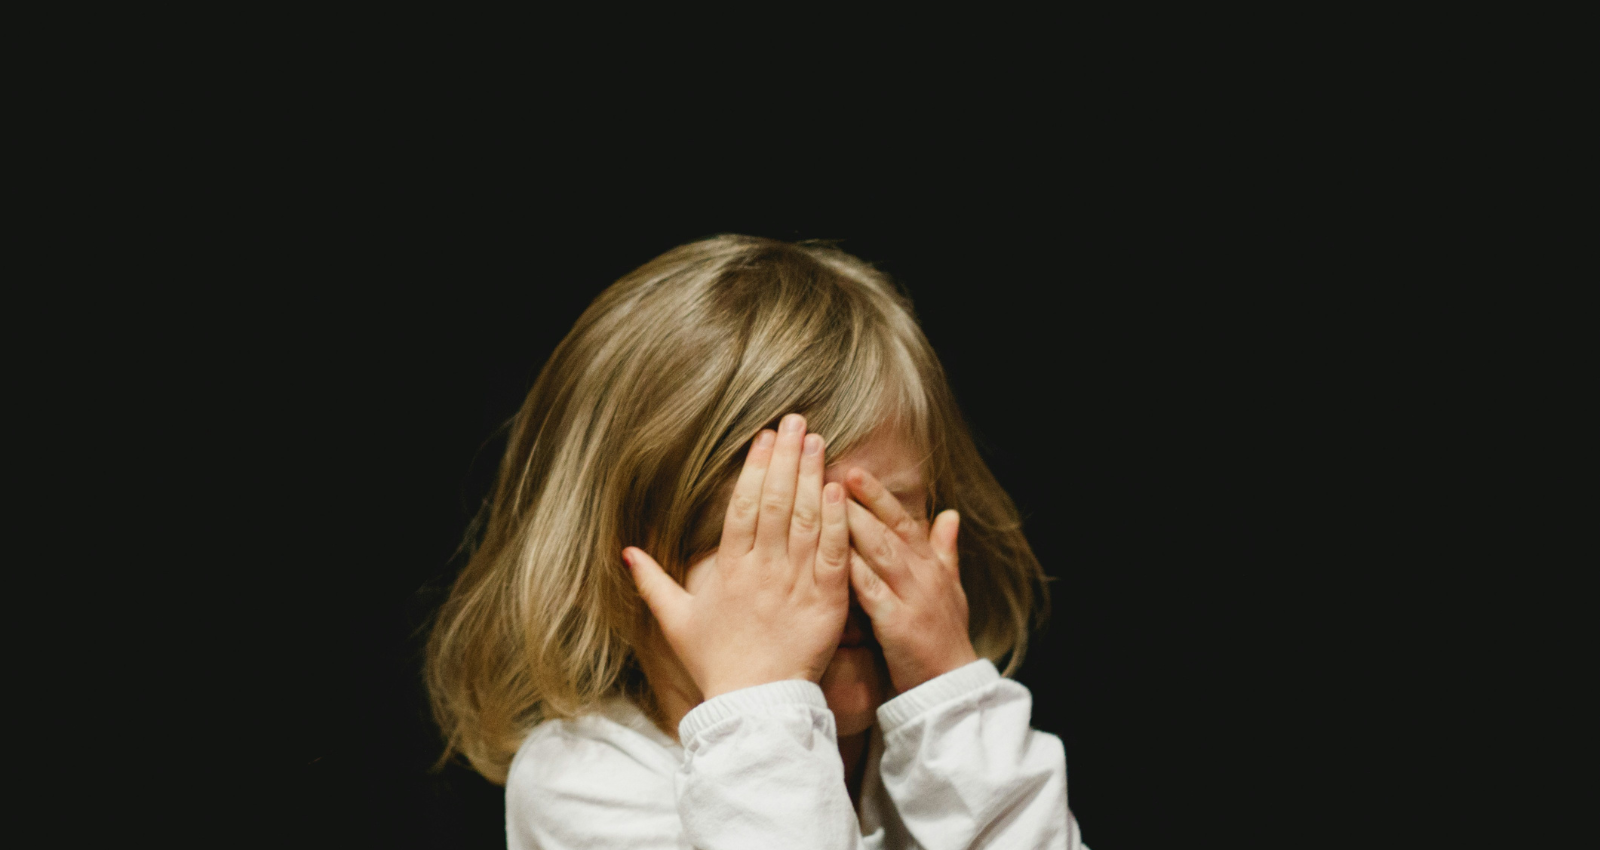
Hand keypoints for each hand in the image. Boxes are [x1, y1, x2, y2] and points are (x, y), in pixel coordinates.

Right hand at [625, 414, 851, 699]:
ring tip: (819, 442)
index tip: (765, 437)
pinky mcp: (826, 602)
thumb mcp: (677, 622)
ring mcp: (795, 584)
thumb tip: (627, 552)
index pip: (743, 507)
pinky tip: (839, 489)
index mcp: (729, 570)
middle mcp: (762, 570)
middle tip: (797, 422)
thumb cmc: (716, 664)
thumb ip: (653, 583)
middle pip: (776, 502)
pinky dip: (836, 521)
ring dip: (813, 477)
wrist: (755, 706)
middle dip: (787, 458)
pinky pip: (832, 554)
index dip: (755, 468)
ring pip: (805, 520)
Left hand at [845, 468, 977, 692]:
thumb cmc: (945, 637)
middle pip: (888, 528)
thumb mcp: (951, 589)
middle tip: (829, 473)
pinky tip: (830, 555)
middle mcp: (923, 574)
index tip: (852, 470)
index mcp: (930, 565)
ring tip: (825, 501)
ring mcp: (912, 597)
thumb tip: (950, 513)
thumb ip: (945, 550)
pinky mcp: (898, 623)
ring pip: (880, 552)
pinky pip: (872, 591)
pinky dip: (853, 571)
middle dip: (859, 500)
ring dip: (853, 525)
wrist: (951, 687)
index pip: (902, 520)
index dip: (877, 495)